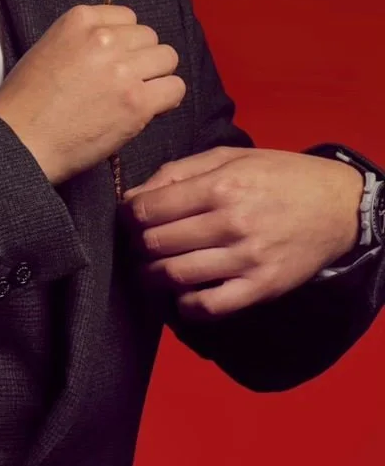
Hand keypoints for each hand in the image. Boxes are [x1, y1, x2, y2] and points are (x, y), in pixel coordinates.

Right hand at [0, 4, 185, 184]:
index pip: (127, 17)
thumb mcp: (48, 48)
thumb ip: (85, 40)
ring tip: (135, 95)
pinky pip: (175, 88)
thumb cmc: (27, 101)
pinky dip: (166, 99)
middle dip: (141, 58)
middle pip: (149, 37)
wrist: (20, 139)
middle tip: (124, 82)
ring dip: (156, 76)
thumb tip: (122, 49)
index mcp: (79, 20)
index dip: (123, 42)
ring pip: (167, 58)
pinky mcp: (136, 102)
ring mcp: (122, 70)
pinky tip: (146, 110)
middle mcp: (103, 39)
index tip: (113, 60)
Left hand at [119, 145, 363, 319]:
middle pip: (157, 242)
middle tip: (135, 245)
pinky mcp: (262, 287)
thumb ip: (178, 172)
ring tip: (148, 271)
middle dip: (136, 245)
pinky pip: (210, 306)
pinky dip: (184, 307)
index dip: (127, 215)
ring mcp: (246, 259)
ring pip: (176, 275)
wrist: (338, 206)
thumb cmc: (277, 176)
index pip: (149, 208)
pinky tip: (179, 296)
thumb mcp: (228, 158)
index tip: (126, 219)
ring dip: (151, 276)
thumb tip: (135, 194)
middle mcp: (230, 223)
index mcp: (218, 187)